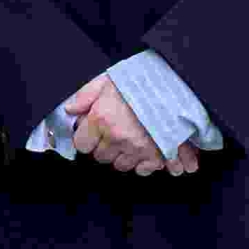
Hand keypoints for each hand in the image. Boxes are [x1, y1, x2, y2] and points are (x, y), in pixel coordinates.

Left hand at [64, 74, 200, 177]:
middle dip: (106, 146)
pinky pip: (142, 170)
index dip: (88, 138)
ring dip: (123, 155)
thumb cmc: (142, 79)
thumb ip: (86, 95)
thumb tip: (70, 110)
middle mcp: (117, 137)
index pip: (82, 144)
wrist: (178, 83)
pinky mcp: (156, 155)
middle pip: (101, 157)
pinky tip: (145, 150)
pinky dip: (143, 163)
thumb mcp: (108, 79)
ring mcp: (137, 148)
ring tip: (132, 139)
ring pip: (120, 165)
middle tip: (116, 133)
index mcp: (101, 118)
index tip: (94, 132)